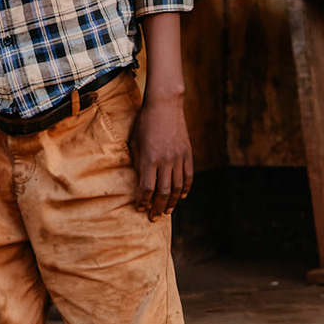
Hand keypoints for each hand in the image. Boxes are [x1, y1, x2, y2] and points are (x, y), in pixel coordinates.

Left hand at [131, 93, 192, 218]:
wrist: (164, 106)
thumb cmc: (144, 123)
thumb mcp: (134, 142)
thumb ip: (137, 162)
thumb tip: (139, 181)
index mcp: (150, 158)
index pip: (147, 187)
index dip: (143, 200)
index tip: (140, 208)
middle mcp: (166, 160)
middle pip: (163, 191)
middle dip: (157, 207)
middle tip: (153, 217)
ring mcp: (179, 157)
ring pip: (178, 187)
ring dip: (172, 202)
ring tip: (166, 211)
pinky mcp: (188, 153)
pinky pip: (188, 176)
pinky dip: (186, 189)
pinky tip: (181, 197)